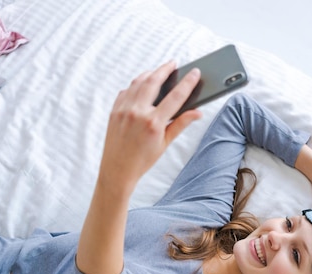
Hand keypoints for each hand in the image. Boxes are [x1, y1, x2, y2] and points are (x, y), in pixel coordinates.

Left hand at [99, 61, 201, 194]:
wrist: (117, 170)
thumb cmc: (143, 160)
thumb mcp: (165, 144)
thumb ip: (181, 124)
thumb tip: (197, 112)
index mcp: (154, 123)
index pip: (175, 97)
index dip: (187, 82)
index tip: (195, 72)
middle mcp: (138, 113)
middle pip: (154, 81)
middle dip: (165, 69)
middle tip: (173, 63)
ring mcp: (123, 110)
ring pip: (138, 82)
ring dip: (149, 74)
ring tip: (159, 71)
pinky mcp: (114, 110)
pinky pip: (126, 91)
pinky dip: (135, 85)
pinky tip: (142, 85)